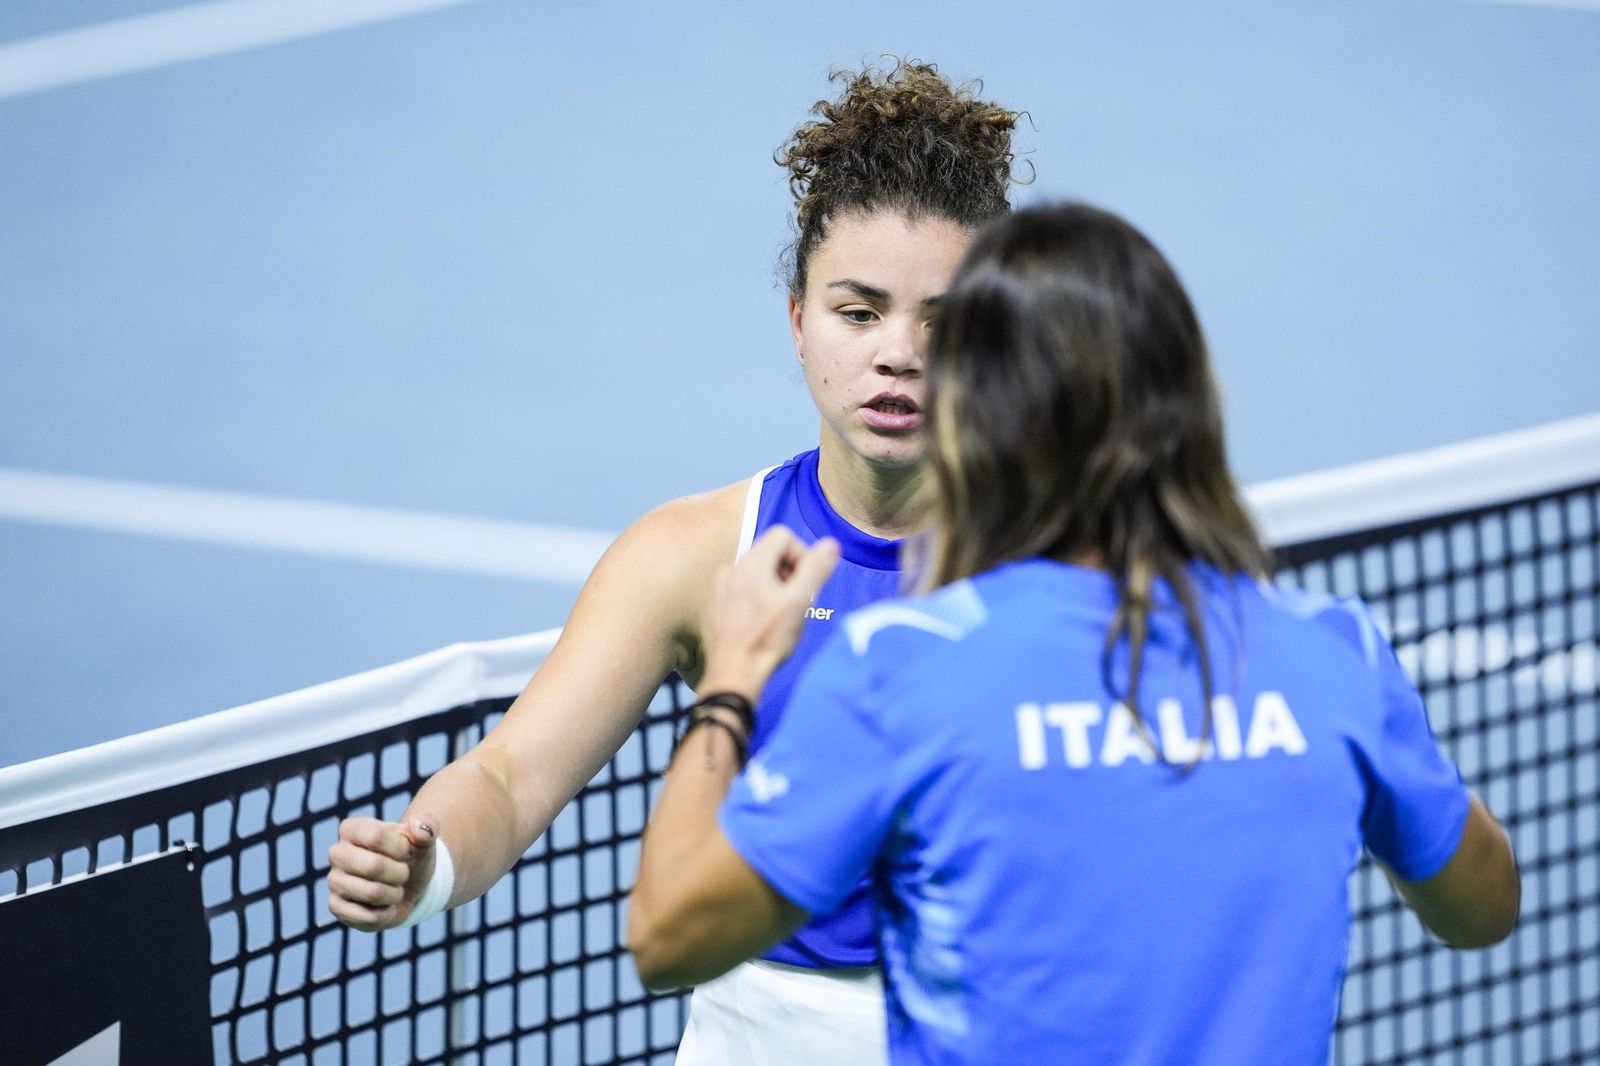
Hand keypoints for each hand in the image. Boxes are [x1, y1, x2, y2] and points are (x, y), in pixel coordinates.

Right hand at [327, 816, 438, 930]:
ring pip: (372, 893)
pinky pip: (367, 916)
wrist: (407, 884)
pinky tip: (385, 906)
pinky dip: (386, 914)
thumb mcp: (423, 838)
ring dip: (395, 894)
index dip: (401, 848)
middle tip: (403, 873)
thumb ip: (426, 827)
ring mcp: (334, 880)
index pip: (375, 836)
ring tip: (395, 889)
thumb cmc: (410, 855)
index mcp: (352, 829)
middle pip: (373, 866)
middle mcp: (337, 853)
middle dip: (400, 873)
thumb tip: (421, 830)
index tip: (406, 851)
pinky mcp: (335, 906)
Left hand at [699, 527, 839, 699]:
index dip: (801, 555)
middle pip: (768, 552)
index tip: (805, 584)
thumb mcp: (799, 602)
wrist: (734, 674)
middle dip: (788, 572)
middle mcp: (731, 568)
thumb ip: (816, 568)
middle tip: (796, 601)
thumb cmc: (769, 638)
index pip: (783, 535)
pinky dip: (753, 598)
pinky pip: (739, 589)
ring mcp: (719, 587)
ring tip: (778, 614)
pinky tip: (759, 623)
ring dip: (772, 586)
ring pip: (754, 572)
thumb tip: (831, 544)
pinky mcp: (713, 605)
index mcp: (751, 562)